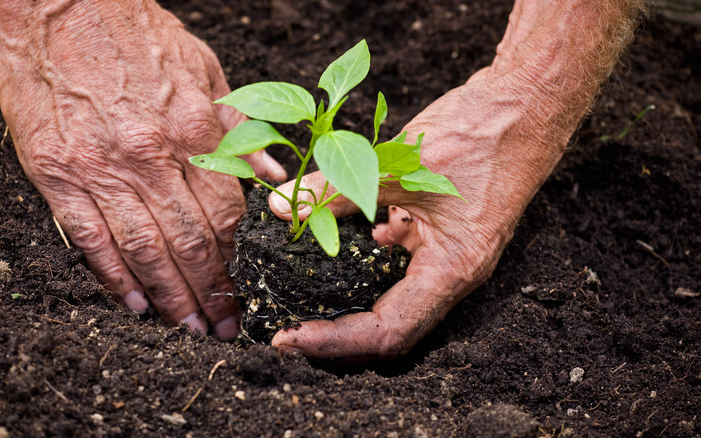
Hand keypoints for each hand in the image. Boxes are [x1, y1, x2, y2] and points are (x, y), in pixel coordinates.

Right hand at [0, 1, 284, 338]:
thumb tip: (275, 177)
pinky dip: (113, 275)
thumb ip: (240, 130)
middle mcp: (148, 156)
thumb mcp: (206, 71)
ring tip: (186, 328)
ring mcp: (101, 168)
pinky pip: (90, 237)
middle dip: (209, 293)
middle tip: (221, 328)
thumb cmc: (140, 36)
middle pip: (188, 242)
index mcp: (191, 130)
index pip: (224, 214)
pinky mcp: (58, 173)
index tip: (244, 289)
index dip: (236, 261)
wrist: (64, 6)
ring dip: (169, 296)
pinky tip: (135, 303)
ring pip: (143, 249)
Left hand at [268, 70, 567, 359]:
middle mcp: (453, 273)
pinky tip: (357, 237)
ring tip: (305, 299)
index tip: (290, 337)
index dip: (336, 341)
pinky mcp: (442, 233)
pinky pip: (404, 262)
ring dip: (351, 300)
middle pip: (390, 326)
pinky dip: (373, 258)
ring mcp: (448, 254)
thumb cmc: (480, 133)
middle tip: (288, 329)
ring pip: (393, 296)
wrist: (526, 103)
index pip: (388, 332)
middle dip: (337, 331)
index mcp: (451, 270)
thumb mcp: (399, 163)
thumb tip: (283, 209)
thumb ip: (338, 189)